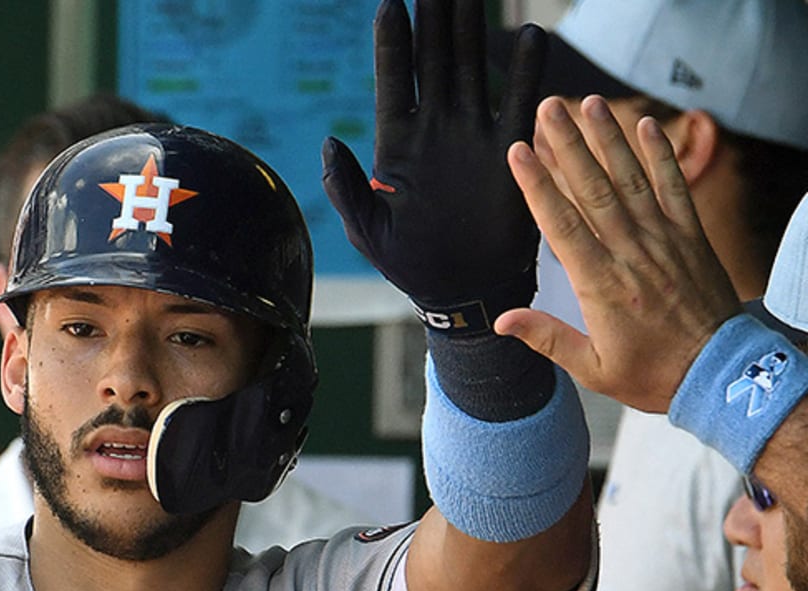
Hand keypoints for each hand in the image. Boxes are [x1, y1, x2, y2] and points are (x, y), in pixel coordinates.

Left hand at [321, 0, 545, 332]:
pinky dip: (525, 70)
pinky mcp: (507, 150)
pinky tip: (530, 34)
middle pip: (436, 57)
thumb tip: (329, 143)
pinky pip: (518, 102)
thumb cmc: (410, 266)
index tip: (389, 1)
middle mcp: (436, 128)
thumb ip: (348, 189)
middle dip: (437, 12)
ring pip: (474, 65)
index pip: (393, 78)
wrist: (461, 292)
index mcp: (398, 143)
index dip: (392, 40)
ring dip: (474, 23)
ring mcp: (473, 133)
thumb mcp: (369, 233)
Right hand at [495, 95, 739, 410]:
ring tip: (589, 104)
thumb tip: (504, 320)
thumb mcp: (592, 368)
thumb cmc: (650, 374)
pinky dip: (660, 154)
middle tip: (548, 109)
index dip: (538, 185)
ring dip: (608, 138)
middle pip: (593, 189)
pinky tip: (644, 126)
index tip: (520, 153)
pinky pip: (674, 186)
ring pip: (631, 179)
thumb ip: (548, 338)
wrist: (716, 373)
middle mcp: (631, 254)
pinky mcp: (690, 236)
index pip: (561, 225)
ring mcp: (664, 240)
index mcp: (601, 285)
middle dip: (568, 145)